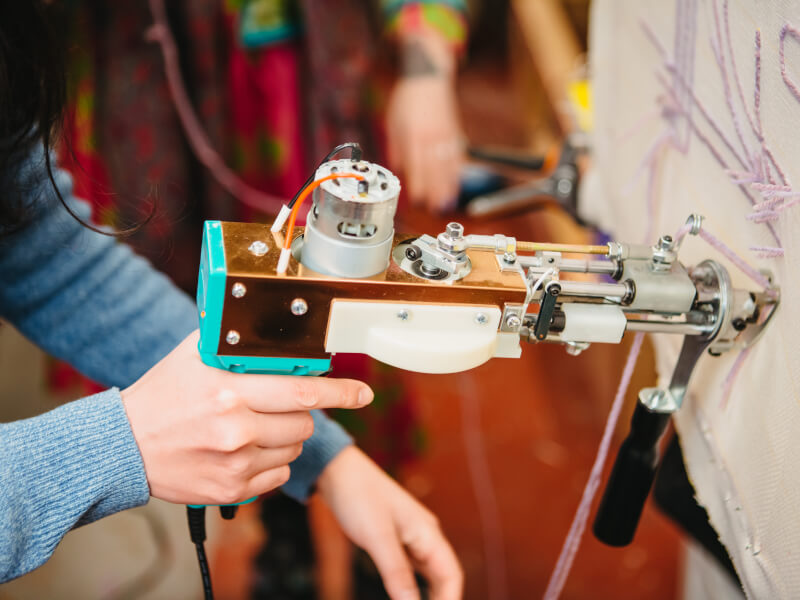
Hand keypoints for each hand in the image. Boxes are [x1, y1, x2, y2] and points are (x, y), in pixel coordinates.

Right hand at [121, 330, 372, 504]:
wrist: (126, 445)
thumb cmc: (164, 394)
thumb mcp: (196, 355)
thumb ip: (238, 341)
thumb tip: (280, 330)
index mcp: (230, 390)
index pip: (303, 391)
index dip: (341, 392)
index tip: (362, 393)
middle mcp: (236, 428)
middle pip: (304, 423)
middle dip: (300, 412)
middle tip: (276, 406)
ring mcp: (235, 463)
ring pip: (294, 450)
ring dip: (284, 438)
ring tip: (251, 427)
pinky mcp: (232, 490)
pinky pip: (278, 475)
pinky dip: (270, 463)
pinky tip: (243, 450)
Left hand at [317, 447, 462, 599]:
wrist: (337, 470)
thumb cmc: (359, 495)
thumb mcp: (377, 536)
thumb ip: (396, 571)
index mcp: (428, 532)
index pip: (452, 575)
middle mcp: (425, 535)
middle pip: (444, 578)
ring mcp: (411, 537)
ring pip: (428, 575)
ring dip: (427, 597)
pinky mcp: (395, 540)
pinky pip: (411, 570)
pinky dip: (410, 587)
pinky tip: (404, 597)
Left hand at [386, 33, 464, 212]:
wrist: (428, 77)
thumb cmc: (407, 100)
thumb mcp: (394, 124)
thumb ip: (397, 149)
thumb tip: (399, 170)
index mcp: (413, 136)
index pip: (417, 166)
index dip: (418, 185)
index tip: (418, 200)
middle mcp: (431, 138)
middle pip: (435, 170)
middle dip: (435, 192)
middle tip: (434, 210)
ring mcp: (445, 136)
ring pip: (448, 166)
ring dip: (448, 186)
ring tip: (447, 203)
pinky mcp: (454, 134)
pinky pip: (457, 157)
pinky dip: (457, 173)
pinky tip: (456, 184)